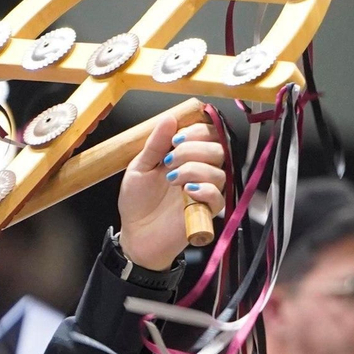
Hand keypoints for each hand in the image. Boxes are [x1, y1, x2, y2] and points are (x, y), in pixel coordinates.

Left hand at [115, 112, 225, 270]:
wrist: (135, 234)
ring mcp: (204, 191)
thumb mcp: (140, 168)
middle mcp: (199, 172)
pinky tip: (187, 190)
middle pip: (218, 149)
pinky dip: (204, 189)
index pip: (207, 135)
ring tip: (171, 179)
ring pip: (219, 171)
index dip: (196, 131)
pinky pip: (218, 196)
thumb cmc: (137, 203)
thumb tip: (169, 118)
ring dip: (194, 169)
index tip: (175, 139)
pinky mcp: (206, 212)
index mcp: (185, 157)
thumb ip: (155, 144)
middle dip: (193, 149)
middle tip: (170, 159)